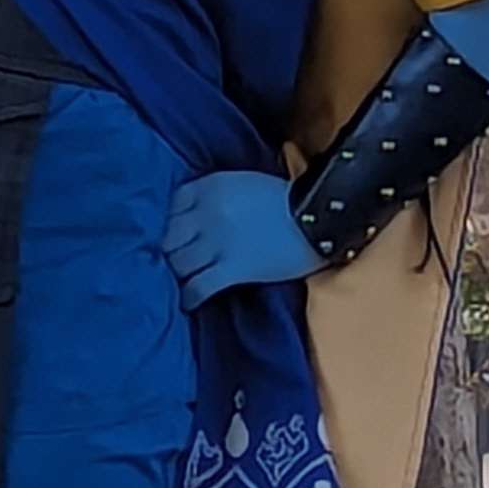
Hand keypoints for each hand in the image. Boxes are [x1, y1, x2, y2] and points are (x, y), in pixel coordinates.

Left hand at [162, 169, 316, 309]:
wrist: (320, 219)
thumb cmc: (287, 200)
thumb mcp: (244, 184)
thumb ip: (216, 196)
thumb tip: (196, 215)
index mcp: (211, 186)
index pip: (171, 205)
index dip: (168, 221)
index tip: (173, 233)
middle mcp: (207, 212)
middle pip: (169, 236)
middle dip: (169, 250)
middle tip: (174, 260)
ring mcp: (218, 241)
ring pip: (179, 262)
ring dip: (177, 274)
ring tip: (181, 281)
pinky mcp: (233, 268)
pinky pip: (198, 286)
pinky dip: (189, 297)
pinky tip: (187, 303)